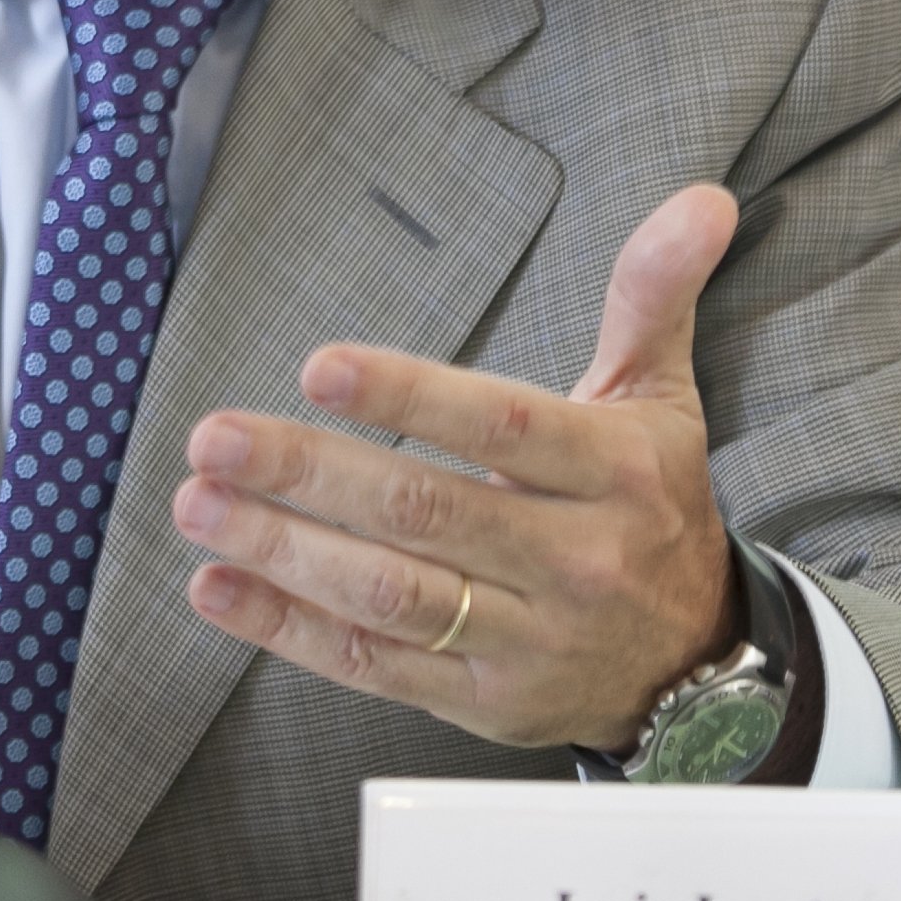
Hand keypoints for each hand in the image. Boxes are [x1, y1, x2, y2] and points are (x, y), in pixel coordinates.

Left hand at [173, 184, 740, 748]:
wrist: (694, 663)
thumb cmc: (652, 505)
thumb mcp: (662, 396)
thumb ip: (655, 293)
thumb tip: (701, 200)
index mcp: (612, 472)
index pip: (503, 427)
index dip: (410, 397)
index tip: (319, 366)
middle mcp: (571, 560)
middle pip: (425, 512)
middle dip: (310, 473)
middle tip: (217, 437)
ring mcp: (524, 638)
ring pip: (390, 595)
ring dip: (283, 550)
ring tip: (199, 502)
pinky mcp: (480, 700)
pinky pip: (373, 666)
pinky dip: (287, 630)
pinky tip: (218, 586)